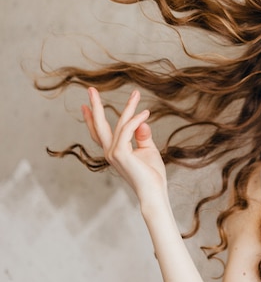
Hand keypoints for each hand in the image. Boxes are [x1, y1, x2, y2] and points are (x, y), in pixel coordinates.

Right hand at [82, 87, 167, 207]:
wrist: (153, 192)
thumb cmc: (152, 174)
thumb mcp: (148, 150)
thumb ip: (142, 136)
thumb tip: (142, 120)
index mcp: (114, 152)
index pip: (99, 133)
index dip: (92, 118)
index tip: (86, 104)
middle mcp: (110, 152)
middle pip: (98, 126)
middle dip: (95, 107)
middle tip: (90, 89)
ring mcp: (113, 153)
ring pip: (118, 124)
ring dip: (128, 108)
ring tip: (136, 94)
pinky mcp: (120, 153)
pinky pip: (128, 130)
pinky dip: (136, 120)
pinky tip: (145, 112)